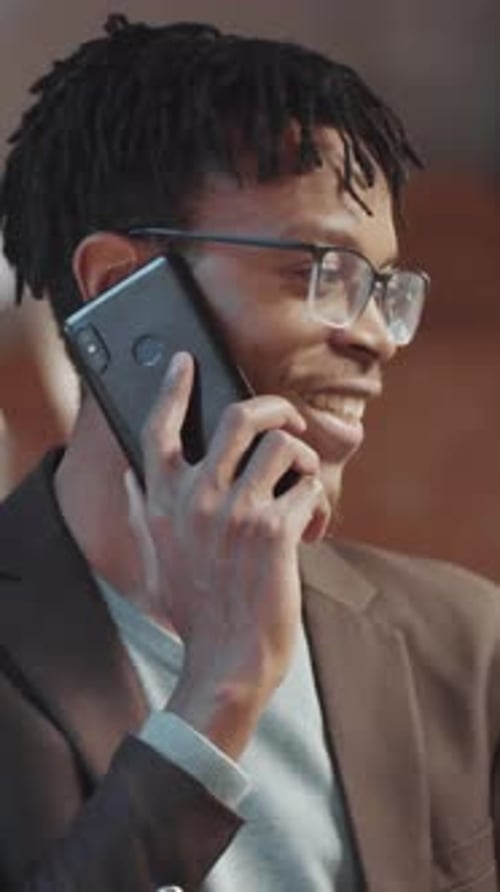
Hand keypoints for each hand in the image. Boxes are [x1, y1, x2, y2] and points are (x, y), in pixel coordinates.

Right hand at [126, 351, 329, 757]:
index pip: (158, 430)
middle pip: (238, 417)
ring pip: (283, 446)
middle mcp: (196, 499)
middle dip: (273, 408)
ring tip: (300, 483)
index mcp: (163, 504)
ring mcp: (236, 512)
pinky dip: (318, 501)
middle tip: (285, 419)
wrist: (228, 660)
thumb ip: (142, 515)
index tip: (185, 362)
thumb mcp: (156, 561)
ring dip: (302, 459)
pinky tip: (312, 523)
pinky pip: (308, 488)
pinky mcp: (275, 530)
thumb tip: (132, 478)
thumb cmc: (197, 613)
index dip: (172, 388)